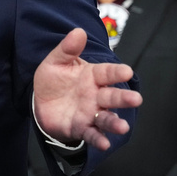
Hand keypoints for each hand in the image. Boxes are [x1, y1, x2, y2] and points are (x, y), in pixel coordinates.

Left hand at [33, 28, 139, 149]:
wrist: (40, 102)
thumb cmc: (53, 80)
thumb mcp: (55, 62)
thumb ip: (67, 49)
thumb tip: (78, 31)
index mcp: (92, 76)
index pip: (107, 72)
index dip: (116, 72)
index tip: (126, 71)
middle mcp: (96, 95)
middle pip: (112, 96)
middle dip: (124, 98)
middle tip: (136, 99)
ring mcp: (91, 112)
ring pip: (107, 118)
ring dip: (115, 122)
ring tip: (123, 127)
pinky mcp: (82, 127)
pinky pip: (92, 134)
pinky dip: (99, 139)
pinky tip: (105, 143)